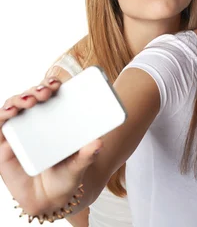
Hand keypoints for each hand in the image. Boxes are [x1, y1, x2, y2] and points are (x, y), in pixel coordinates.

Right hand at [0, 77, 101, 215]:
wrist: (49, 201)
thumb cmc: (67, 177)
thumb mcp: (79, 165)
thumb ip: (88, 155)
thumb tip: (99, 142)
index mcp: (56, 121)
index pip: (52, 96)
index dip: (51, 85)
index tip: (57, 83)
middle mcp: (36, 123)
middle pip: (32, 98)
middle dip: (37, 90)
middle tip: (45, 92)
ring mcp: (19, 133)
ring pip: (14, 108)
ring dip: (19, 99)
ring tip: (28, 101)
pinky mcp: (5, 147)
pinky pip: (0, 127)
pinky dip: (2, 116)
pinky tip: (10, 113)